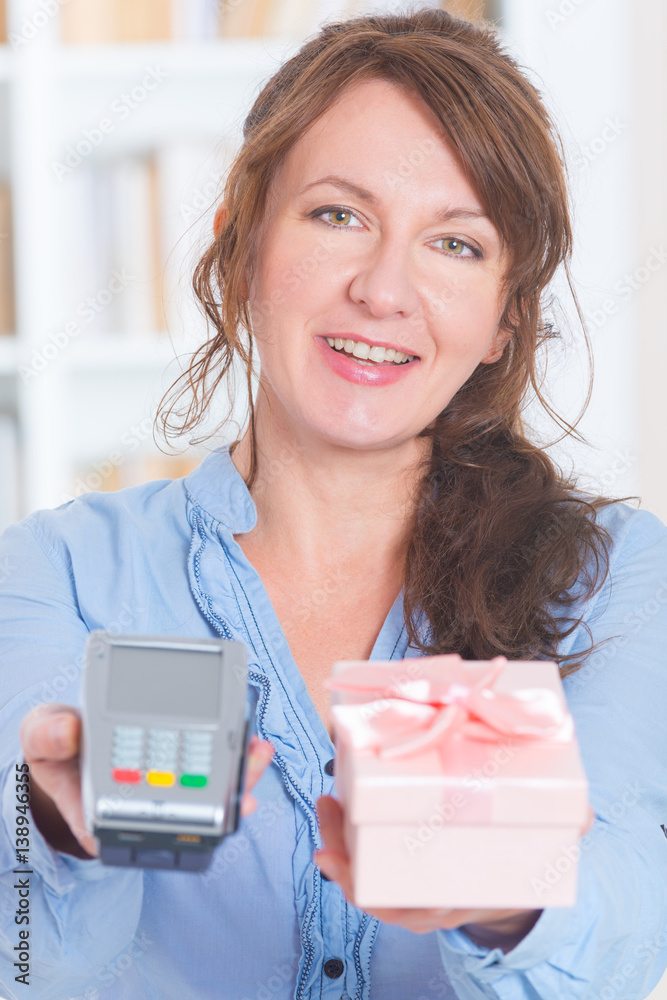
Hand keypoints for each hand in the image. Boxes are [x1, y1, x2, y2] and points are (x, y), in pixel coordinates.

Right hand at [20, 703, 274, 858]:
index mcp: (104, 813)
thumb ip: (48, 735)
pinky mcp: (178, 771)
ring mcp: (163, 791)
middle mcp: (141, 808)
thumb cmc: (57, 746)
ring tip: (260, 752)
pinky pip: (210, 772)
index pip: (147, 826)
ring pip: (207, 794)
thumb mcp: (41, 736)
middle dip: (225, 793)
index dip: (184, 820)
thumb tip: (69, 733)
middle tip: (250, 771)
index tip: (208, 806)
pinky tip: (252, 746)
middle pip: (190, 811)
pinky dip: (233, 760)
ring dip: (237, 775)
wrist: (64, 741)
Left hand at [314, 795, 595, 935]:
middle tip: (330, 809)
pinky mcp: (399, 857)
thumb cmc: (521, 857)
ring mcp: (407, 881)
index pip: (405, 910)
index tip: (348, 868)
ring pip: (359, 872)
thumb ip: (566, 825)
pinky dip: (344, 834)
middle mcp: (423, 899)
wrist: (512, 875)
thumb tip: (580, 811)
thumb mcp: (547, 843)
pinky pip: (363, 856)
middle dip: (342, 853)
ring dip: (336, 838)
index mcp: (453, 900)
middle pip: (369, 887)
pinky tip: (334, 801)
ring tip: (326, 800)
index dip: (374, 894)